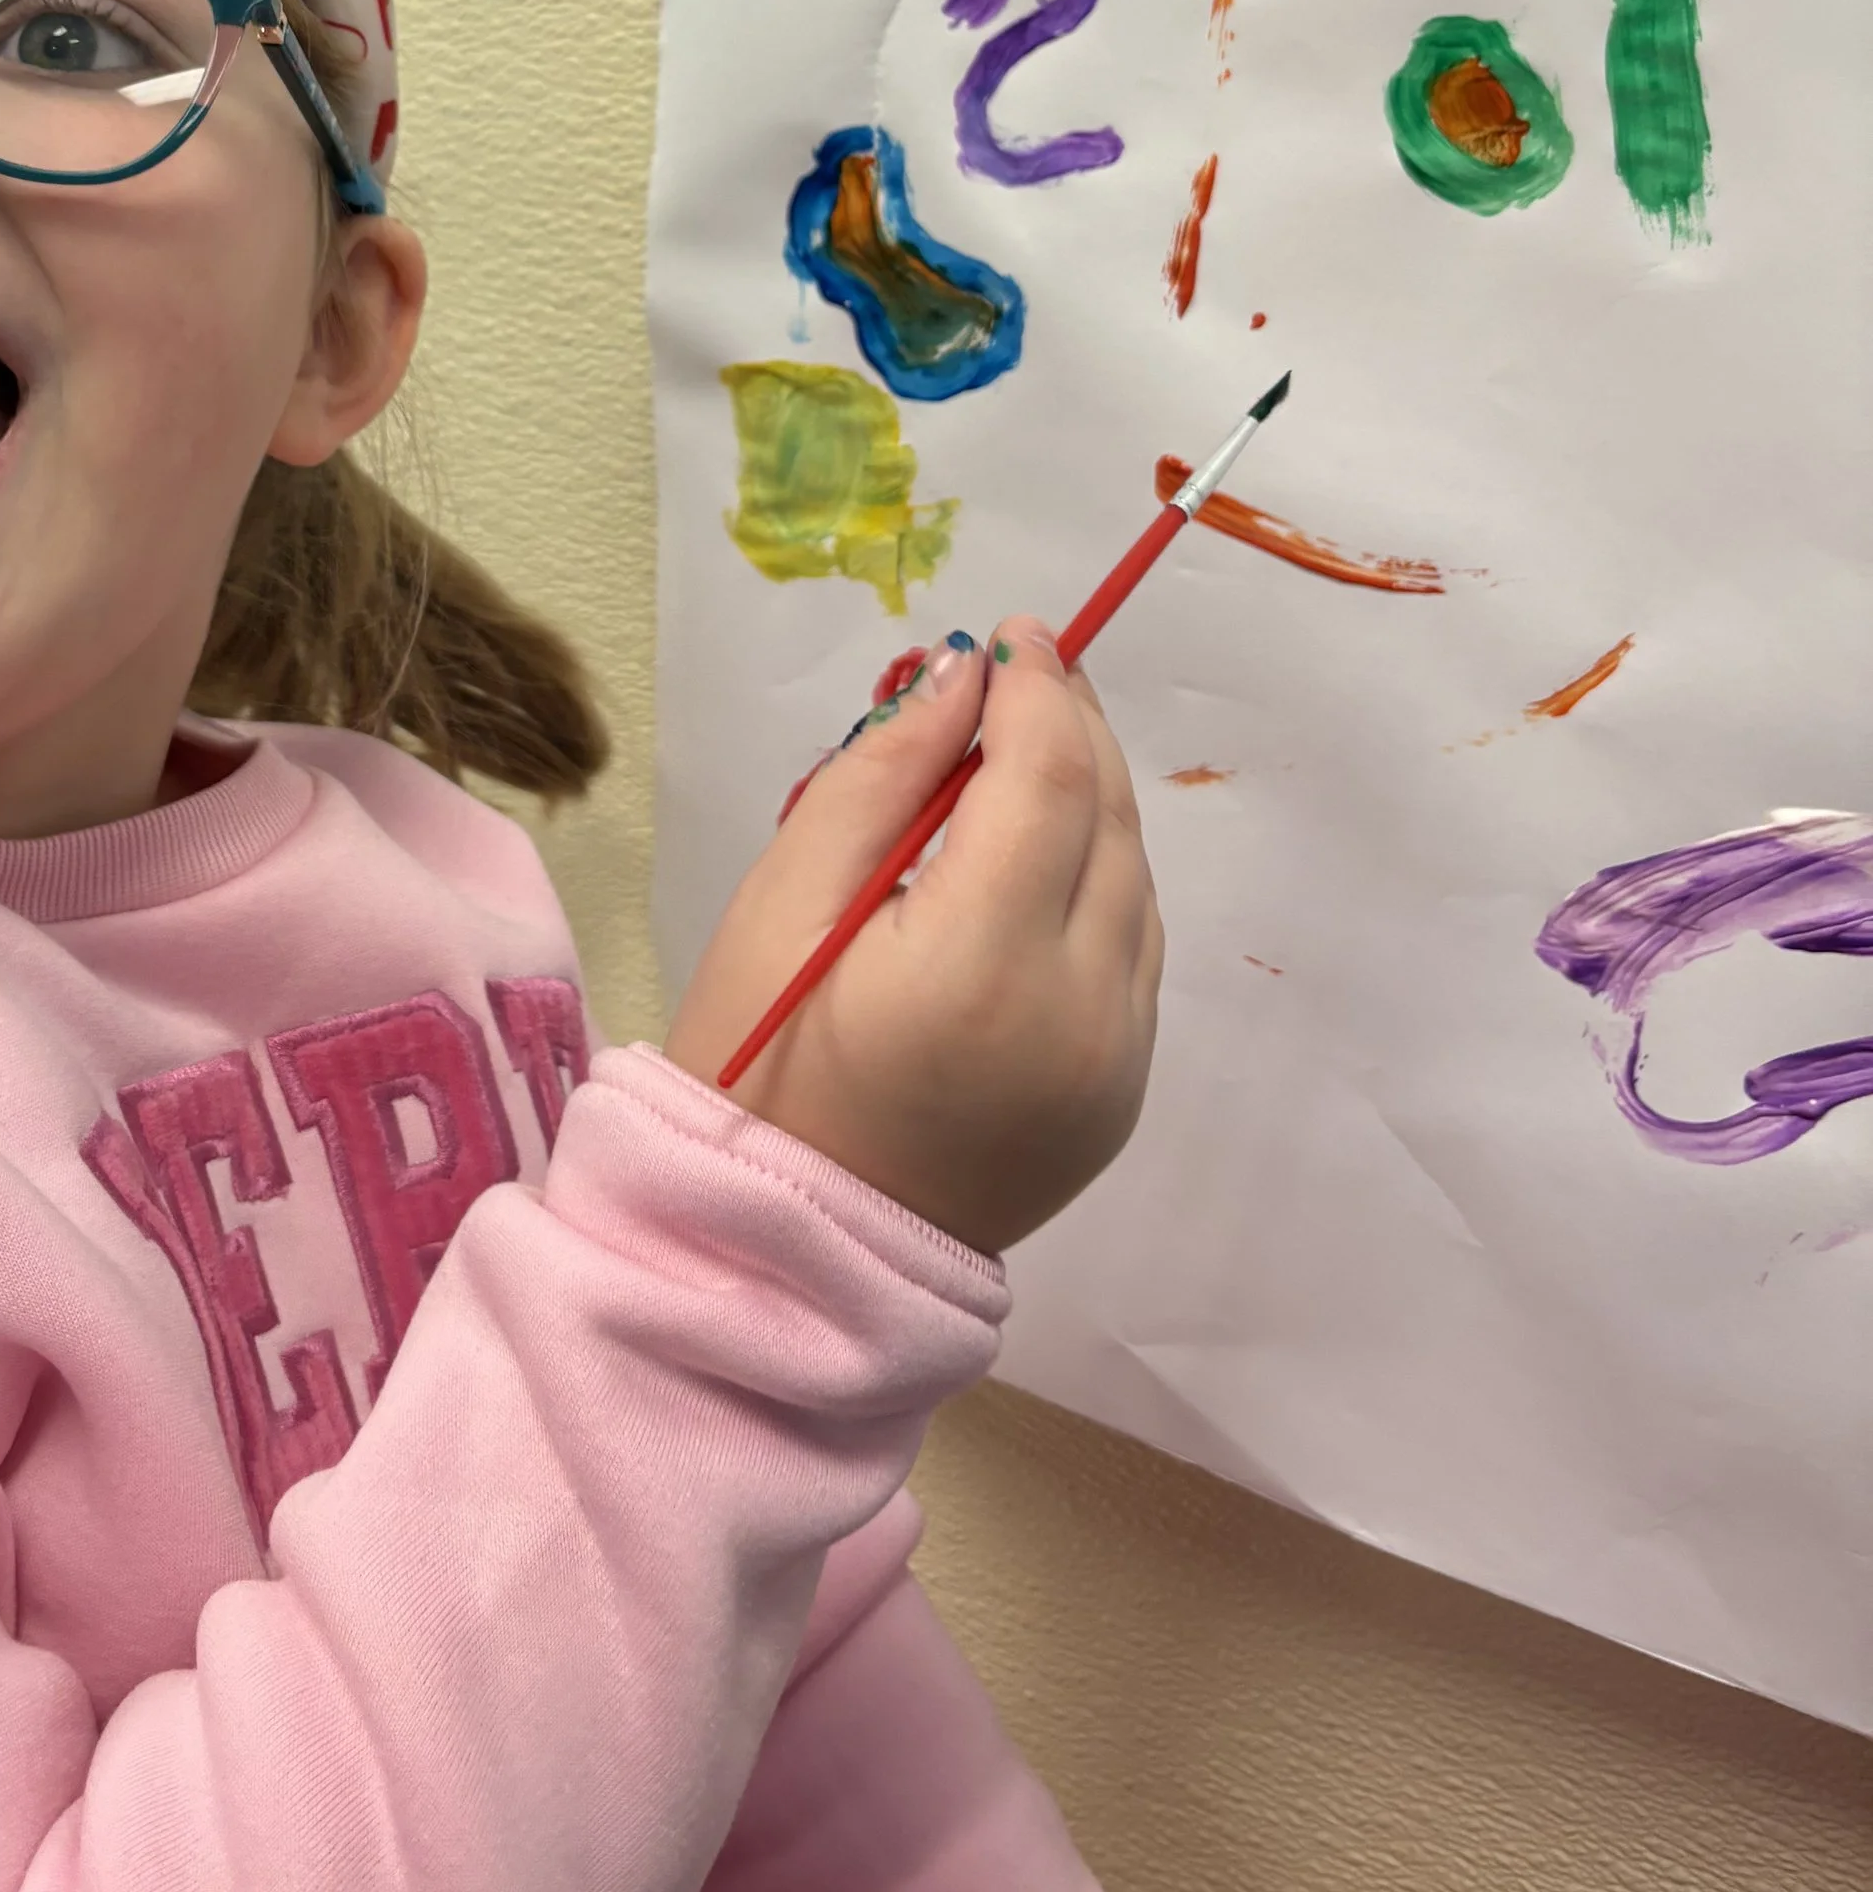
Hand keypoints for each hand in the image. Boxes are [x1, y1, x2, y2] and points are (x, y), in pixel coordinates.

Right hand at [662, 622, 1162, 1258]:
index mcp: (982, 965)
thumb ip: (883, 777)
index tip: (1008, 637)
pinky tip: (1037, 862)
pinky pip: (1133, 954)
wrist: (786, 1254)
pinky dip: (1099, 883)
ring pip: (1135, 883)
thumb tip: (963, 677)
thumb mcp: (783, 901)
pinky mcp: (1122, 1098)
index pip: (1049, 779)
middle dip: (1071, 729)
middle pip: (1110, 820)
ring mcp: (1115, 1065)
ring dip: (1092, 803)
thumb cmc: (756, 1067)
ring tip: (1020, 758)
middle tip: (1020, 671)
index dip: (1038, 690)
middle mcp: (1078, 1014)